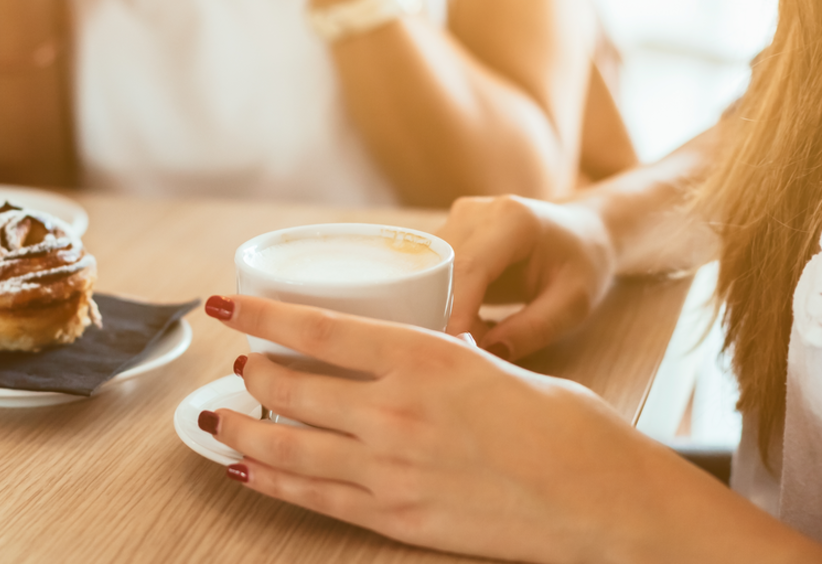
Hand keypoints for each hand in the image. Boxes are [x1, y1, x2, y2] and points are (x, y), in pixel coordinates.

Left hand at [201, 294, 628, 562]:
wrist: (602, 502)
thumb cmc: (568, 430)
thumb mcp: (497, 369)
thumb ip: (440, 361)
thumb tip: (405, 357)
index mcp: (426, 358)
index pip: (317, 329)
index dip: (260, 315)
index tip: (225, 305)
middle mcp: (397, 411)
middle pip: (291, 386)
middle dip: (253, 373)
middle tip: (239, 364)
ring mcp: (391, 469)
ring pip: (288, 444)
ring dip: (244, 427)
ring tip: (220, 416)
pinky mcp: (396, 517)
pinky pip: (312, 496)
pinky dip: (268, 480)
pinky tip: (243, 468)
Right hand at [435, 196, 615, 360]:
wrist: (583, 230)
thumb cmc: (582, 263)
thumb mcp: (573, 303)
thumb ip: (534, 328)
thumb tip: (488, 353)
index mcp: (513, 219)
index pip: (469, 268)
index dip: (456, 311)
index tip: (454, 349)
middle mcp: (477, 212)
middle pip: (440, 269)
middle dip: (447, 315)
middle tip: (471, 352)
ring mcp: (459, 218)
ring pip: (430, 272)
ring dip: (446, 311)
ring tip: (481, 337)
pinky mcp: (449, 231)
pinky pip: (432, 272)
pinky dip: (446, 303)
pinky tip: (474, 323)